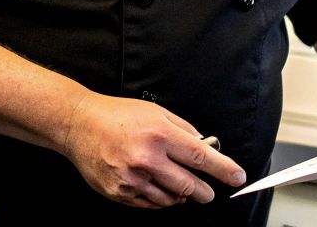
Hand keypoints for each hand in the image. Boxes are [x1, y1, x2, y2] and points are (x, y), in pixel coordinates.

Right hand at [58, 93, 246, 207]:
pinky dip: (161, 200)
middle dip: (204, 192)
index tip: (237, 177)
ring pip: (170, 199)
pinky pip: (150, 204)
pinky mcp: (119, 192)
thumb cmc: (119, 115)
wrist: (79, 125)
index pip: (201, 157)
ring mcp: (131, 178)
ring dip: (181, 196)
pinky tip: (161, 189)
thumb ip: (183, 129)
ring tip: (181, 188)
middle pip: (189, 185)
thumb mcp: (156, 112)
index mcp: (160, 135)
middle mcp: (146, 159)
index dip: (223, 169)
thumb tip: (204, 145)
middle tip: (209, 193)